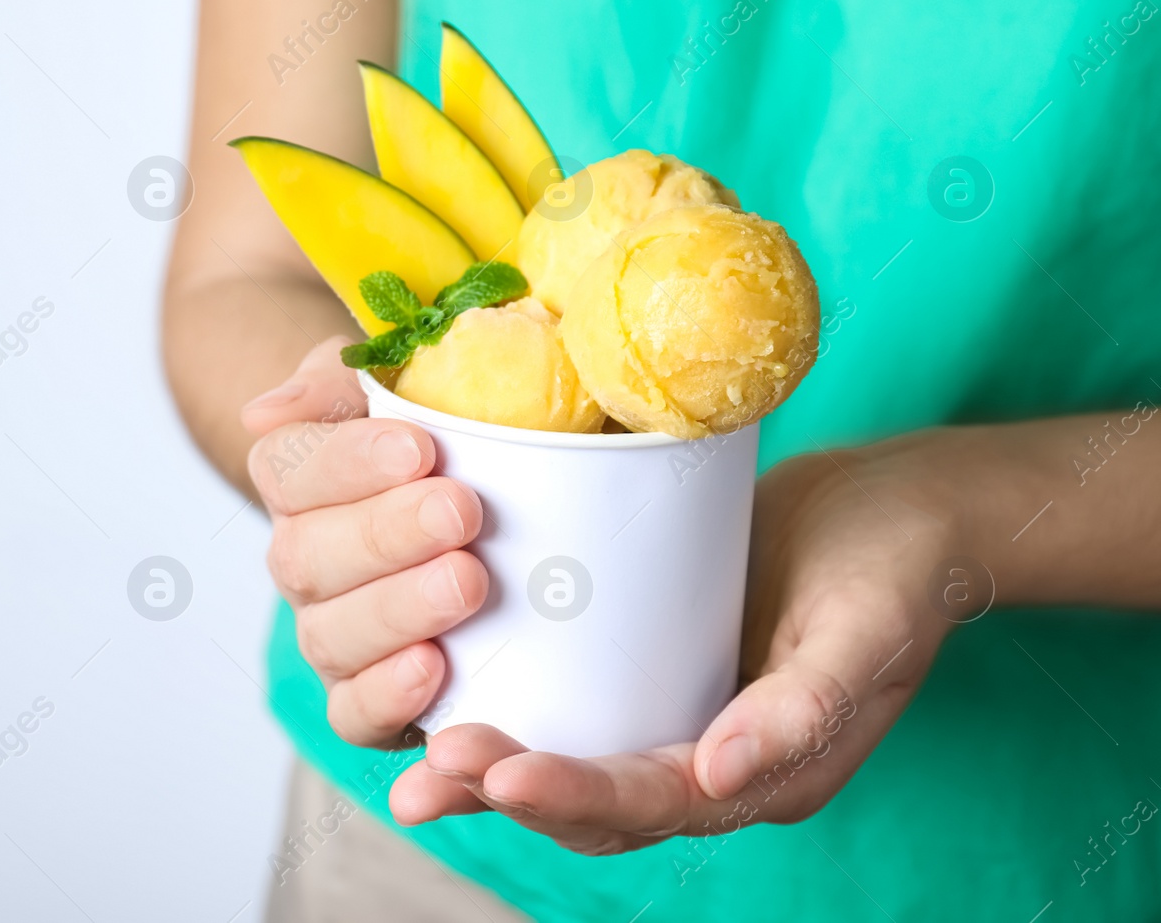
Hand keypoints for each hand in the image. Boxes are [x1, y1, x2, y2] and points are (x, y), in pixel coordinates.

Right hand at [242, 337, 489, 747]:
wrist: (465, 498)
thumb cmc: (429, 432)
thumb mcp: (387, 378)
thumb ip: (333, 381)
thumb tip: (264, 413)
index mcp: (296, 480)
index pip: (290, 469)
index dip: (348, 462)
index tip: (419, 448)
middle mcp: (301, 561)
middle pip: (309, 556)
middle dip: (386, 534)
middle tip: (460, 512)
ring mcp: (329, 633)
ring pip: (331, 636)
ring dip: (397, 610)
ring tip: (466, 583)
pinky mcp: (364, 698)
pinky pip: (353, 713)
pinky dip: (387, 698)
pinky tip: (433, 669)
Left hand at [389, 442, 959, 852]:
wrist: (900, 511)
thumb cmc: (894, 569)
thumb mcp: (865, 629)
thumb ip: (801, 707)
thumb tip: (720, 776)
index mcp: (764, 776)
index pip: (651, 804)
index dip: (571, 796)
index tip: (498, 773)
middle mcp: (711, 764)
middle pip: (594, 803)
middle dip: (507, 790)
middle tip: (429, 767)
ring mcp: (677, 717)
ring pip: (573, 765)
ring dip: (495, 771)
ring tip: (415, 762)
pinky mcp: (652, 666)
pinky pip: (576, 704)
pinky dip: (517, 711)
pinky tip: (448, 691)